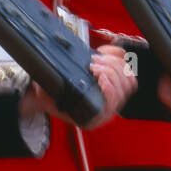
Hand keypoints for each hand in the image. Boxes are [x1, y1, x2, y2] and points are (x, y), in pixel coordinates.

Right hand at [21, 45, 135, 129]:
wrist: (51, 91)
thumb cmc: (50, 94)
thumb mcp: (44, 94)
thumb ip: (44, 94)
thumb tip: (42, 89)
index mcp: (92, 118)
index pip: (112, 104)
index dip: (109, 88)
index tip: (96, 74)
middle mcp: (106, 110)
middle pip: (123, 87)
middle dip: (110, 70)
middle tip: (92, 63)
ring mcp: (114, 98)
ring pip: (128, 79)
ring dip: (115, 64)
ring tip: (97, 58)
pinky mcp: (117, 84)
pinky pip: (128, 70)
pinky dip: (119, 58)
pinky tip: (106, 53)